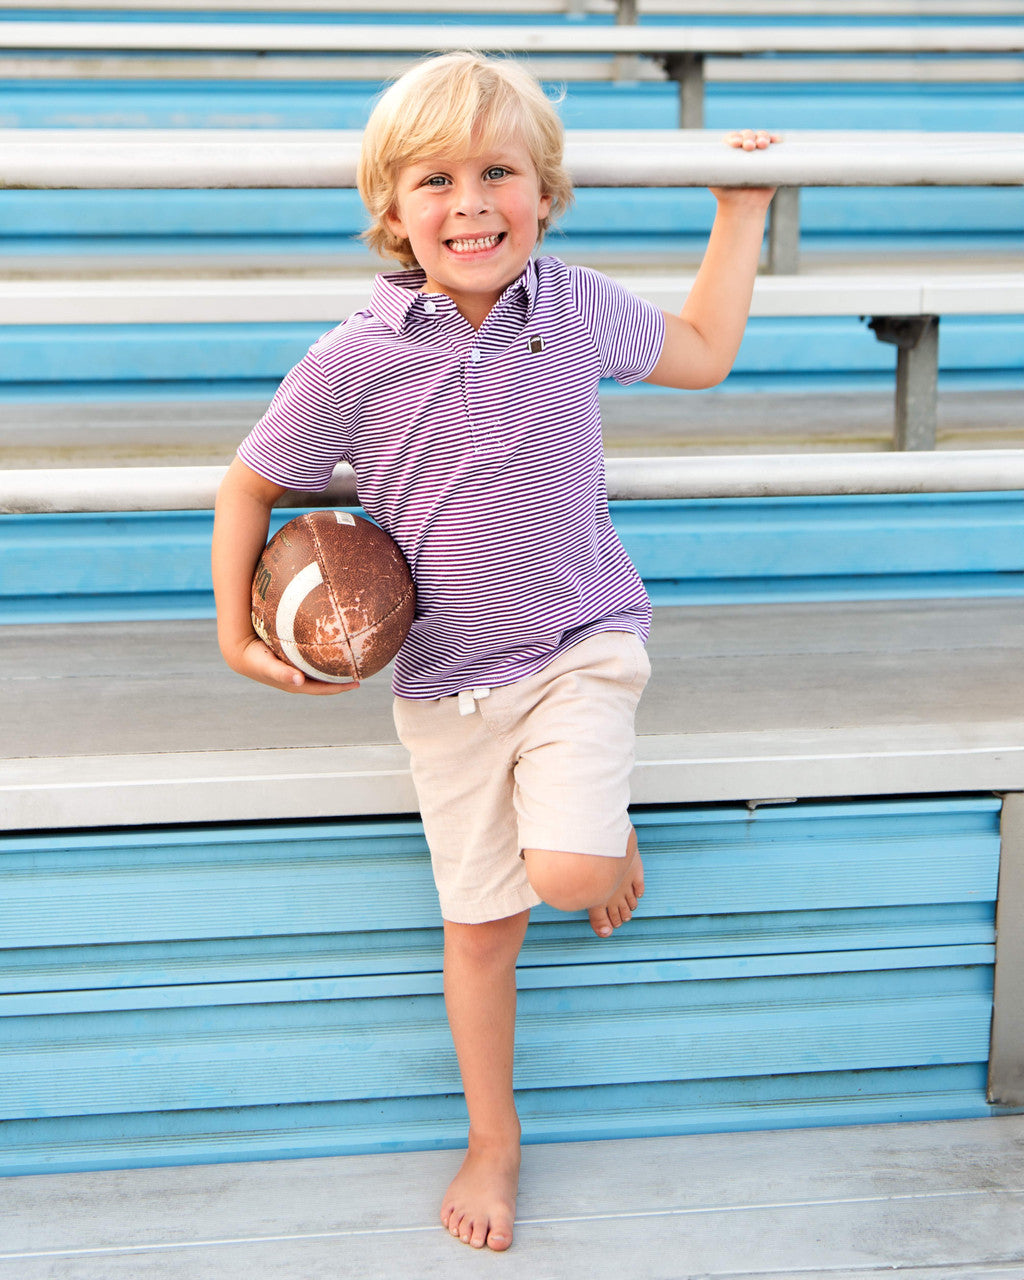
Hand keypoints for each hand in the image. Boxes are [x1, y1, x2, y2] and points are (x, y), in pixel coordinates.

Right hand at [227, 632, 359, 695]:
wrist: (239, 652)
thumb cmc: (254, 658)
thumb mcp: (267, 665)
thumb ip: (281, 672)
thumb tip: (299, 681)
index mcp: (295, 684)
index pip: (322, 689)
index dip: (339, 688)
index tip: (357, 683)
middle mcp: (297, 680)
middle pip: (324, 684)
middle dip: (341, 682)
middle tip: (359, 675)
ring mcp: (294, 672)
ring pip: (319, 674)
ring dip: (334, 672)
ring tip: (351, 664)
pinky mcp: (291, 662)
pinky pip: (312, 663)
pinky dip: (323, 661)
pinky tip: (332, 650)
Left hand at [712, 129, 780, 211]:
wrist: (743, 207)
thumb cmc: (726, 195)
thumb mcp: (713, 180)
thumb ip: (708, 169)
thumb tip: (694, 161)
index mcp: (730, 151)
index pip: (732, 138)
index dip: (734, 137)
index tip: (734, 144)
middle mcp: (744, 149)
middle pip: (748, 135)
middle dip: (749, 137)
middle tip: (749, 147)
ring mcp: (759, 152)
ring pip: (762, 137)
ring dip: (762, 137)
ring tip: (762, 145)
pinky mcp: (772, 158)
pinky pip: (775, 145)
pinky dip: (777, 140)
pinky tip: (776, 140)